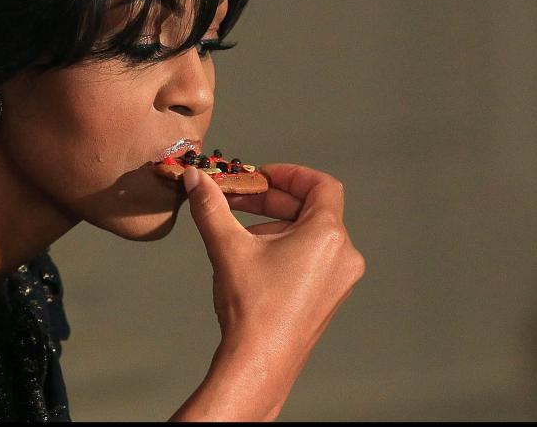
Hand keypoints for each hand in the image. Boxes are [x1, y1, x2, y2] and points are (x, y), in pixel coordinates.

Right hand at [181, 163, 364, 418]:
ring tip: (238, 233)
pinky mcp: (329, 297)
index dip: (290, 174)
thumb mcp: (227, 246)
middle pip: (311, 209)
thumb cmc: (252, 306)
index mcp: (327, 236)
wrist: (259, 362)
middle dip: (271, 201)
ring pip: (309, 234)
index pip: (321, 185)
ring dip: (274, 224)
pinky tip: (252, 259)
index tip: (260, 176)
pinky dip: (285, 247)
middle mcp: (343, 255)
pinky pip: (312, 257)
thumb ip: (211, 206)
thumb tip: (194, 177)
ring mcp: (339, 279)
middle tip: (237, 199)